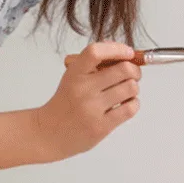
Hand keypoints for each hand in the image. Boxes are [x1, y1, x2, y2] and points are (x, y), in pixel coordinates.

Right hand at [32, 42, 141, 160]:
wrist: (48, 133)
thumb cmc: (66, 102)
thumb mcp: (73, 77)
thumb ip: (94, 63)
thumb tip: (125, 52)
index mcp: (74, 73)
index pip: (96, 52)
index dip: (117, 49)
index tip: (128, 52)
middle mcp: (83, 89)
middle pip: (124, 69)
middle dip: (134, 70)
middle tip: (133, 74)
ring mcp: (92, 109)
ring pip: (131, 88)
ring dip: (134, 87)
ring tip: (126, 91)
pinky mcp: (101, 127)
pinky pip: (131, 108)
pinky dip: (133, 103)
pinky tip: (125, 104)